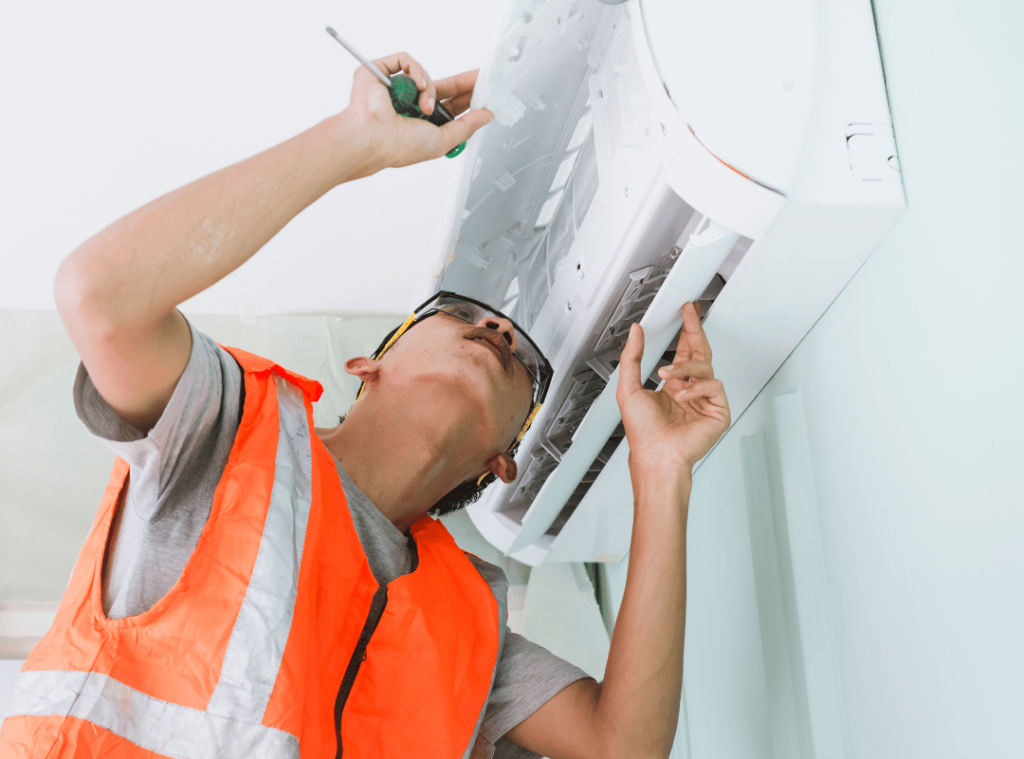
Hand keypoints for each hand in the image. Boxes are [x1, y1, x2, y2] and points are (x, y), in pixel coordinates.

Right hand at [345, 51, 493, 170]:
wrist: (372, 137)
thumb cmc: (399, 146)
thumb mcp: (443, 140)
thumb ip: (467, 126)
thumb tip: (486, 115)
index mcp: (420, 124)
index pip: (449, 106)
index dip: (467, 98)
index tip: (483, 90)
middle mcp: (408, 105)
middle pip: (441, 87)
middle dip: (461, 83)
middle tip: (479, 77)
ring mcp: (394, 88)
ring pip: (424, 76)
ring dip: (430, 90)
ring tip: (424, 106)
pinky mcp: (381, 72)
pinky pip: (406, 61)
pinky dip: (416, 71)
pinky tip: (415, 86)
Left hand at [615, 302, 730, 474]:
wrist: (656, 455)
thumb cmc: (643, 433)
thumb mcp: (628, 388)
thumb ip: (631, 357)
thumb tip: (635, 332)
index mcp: (672, 386)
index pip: (683, 352)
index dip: (685, 331)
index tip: (684, 313)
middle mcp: (690, 390)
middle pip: (699, 352)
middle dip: (694, 330)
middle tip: (689, 313)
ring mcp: (705, 400)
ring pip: (705, 366)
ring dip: (685, 366)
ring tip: (666, 374)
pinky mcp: (717, 410)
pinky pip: (714, 385)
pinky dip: (697, 387)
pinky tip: (683, 395)